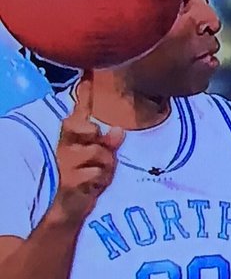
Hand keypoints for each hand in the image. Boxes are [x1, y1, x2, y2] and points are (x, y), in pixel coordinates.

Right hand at [49, 77, 123, 224]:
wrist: (73, 205)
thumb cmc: (90, 175)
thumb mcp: (105, 156)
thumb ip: (110, 141)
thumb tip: (117, 130)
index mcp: (74, 136)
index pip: (79, 111)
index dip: (84, 92)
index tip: (89, 73)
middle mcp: (66, 144)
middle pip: (82, 126)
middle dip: (93, 134)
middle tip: (97, 147)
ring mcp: (66, 161)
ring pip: (99, 152)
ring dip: (106, 165)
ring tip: (99, 173)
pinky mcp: (69, 178)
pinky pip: (97, 172)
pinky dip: (102, 179)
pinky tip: (94, 185)